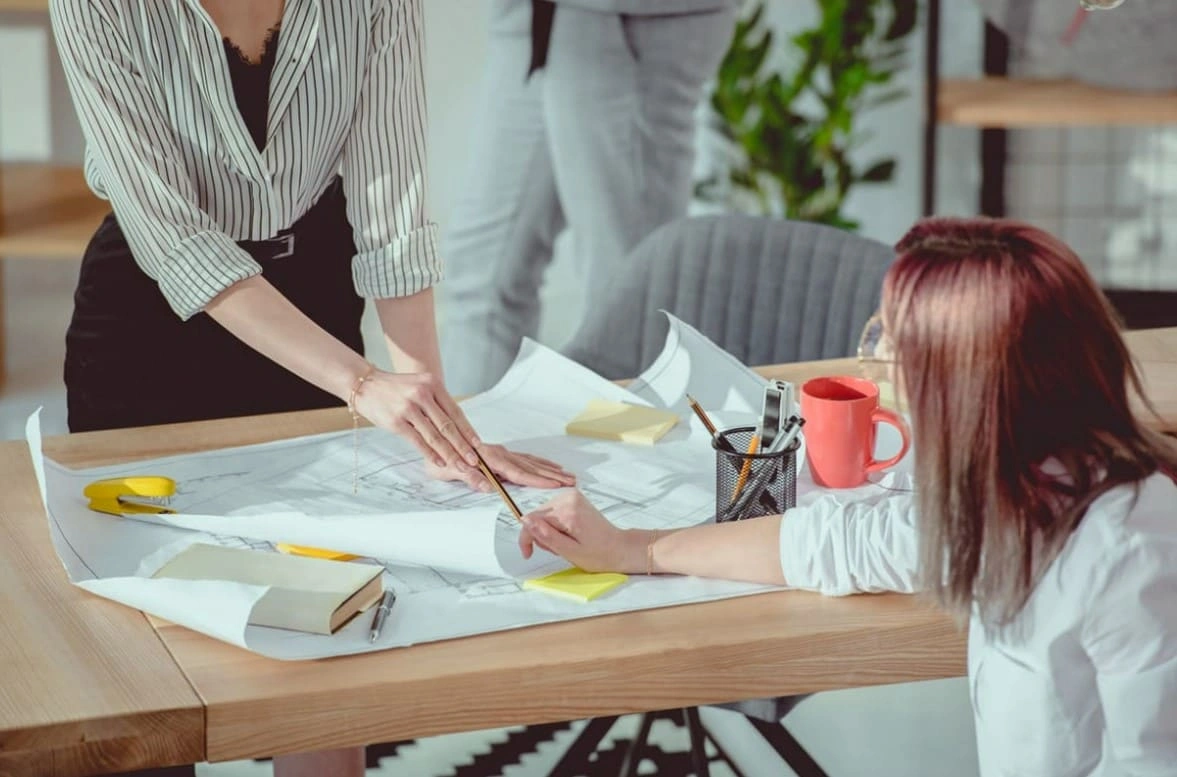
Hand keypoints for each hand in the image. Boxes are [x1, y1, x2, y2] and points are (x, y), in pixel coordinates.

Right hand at [353, 370, 482, 470]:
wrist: (365, 384)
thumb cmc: (396, 389)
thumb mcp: (420, 386)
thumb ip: (437, 403)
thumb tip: (457, 429)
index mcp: (433, 384)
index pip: (456, 411)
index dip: (468, 430)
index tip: (479, 445)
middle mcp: (423, 394)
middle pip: (448, 426)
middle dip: (463, 446)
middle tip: (475, 461)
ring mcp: (409, 407)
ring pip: (435, 436)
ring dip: (450, 454)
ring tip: (461, 466)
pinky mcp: (396, 421)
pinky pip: (418, 441)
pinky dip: (430, 454)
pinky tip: (440, 462)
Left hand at [425, 443, 575, 490]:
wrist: (435, 439)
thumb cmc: (438, 458)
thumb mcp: (444, 469)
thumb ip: (465, 476)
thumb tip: (486, 486)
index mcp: (487, 457)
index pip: (516, 471)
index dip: (536, 479)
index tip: (553, 485)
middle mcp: (499, 453)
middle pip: (530, 466)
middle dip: (552, 476)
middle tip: (571, 482)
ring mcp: (503, 453)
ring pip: (532, 462)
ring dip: (551, 470)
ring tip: (569, 477)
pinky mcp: (503, 455)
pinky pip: (527, 459)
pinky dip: (542, 463)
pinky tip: (553, 467)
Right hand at [518, 490, 646, 573]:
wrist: (619, 548)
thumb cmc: (599, 555)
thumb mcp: (569, 551)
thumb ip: (545, 536)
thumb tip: (525, 521)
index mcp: (568, 511)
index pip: (532, 519)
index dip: (527, 538)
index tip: (528, 554)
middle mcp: (569, 498)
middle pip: (537, 516)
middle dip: (541, 535)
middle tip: (558, 549)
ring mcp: (572, 496)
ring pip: (543, 515)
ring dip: (548, 532)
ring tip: (565, 543)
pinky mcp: (573, 498)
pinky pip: (552, 512)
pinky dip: (555, 526)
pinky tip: (567, 535)